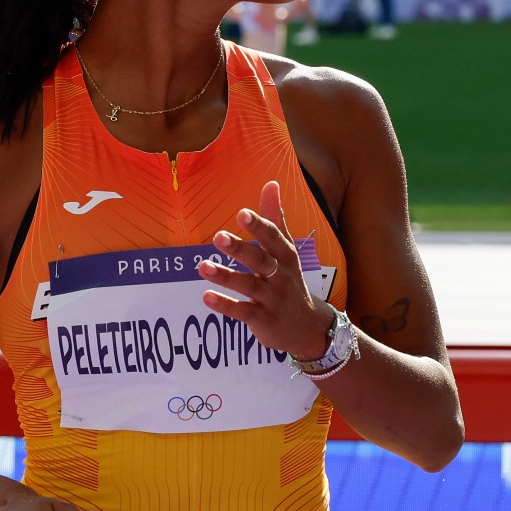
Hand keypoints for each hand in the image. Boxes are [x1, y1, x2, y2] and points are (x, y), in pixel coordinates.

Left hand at [197, 180, 335, 361]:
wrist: (307, 327)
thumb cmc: (290, 281)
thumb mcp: (286, 250)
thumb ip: (275, 218)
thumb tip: (271, 183)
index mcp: (285, 256)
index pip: (272, 238)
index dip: (258, 226)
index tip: (242, 214)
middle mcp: (280, 276)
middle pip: (260, 260)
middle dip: (240, 249)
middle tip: (218, 237)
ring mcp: (272, 299)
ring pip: (248, 286)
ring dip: (226, 276)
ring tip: (202, 266)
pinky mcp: (263, 320)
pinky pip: (243, 311)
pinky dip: (225, 305)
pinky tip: (206, 297)